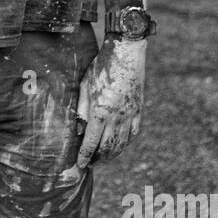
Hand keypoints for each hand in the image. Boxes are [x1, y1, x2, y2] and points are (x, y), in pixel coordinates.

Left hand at [76, 38, 145, 169]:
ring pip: (121, 143)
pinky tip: (119, 146)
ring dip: (111, 154)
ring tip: (103, 159)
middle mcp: (116, 116)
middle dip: (98, 159)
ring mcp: (129, 114)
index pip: (91, 142)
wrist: (126, 53)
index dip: (85, 156)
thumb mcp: (84, 86)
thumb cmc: (101, 67)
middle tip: (90, 164)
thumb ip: (81, 109)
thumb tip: (79, 129)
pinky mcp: (138, 110)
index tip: (80, 165)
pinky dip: (125, 143)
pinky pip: (133, 133)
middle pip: (107, 147)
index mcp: (100, 111)